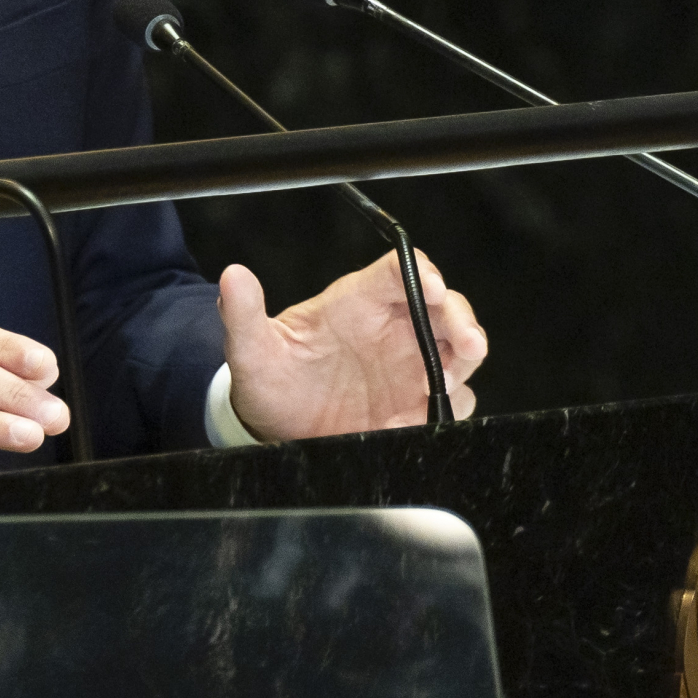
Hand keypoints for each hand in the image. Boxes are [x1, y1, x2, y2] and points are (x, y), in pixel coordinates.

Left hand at [222, 249, 487, 441]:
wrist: (273, 425)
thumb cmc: (269, 377)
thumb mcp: (251, 349)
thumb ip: (243, 314)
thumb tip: (232, 276)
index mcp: (358, 303)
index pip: (400, 272)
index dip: (424, 274)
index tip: (433, 288)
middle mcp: (392, 330)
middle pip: (447, 309)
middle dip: (463, 321)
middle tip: (466, 344)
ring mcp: (409, 369)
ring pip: (459, 355)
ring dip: (463, 366)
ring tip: (443, 383)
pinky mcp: (415, 407)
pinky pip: (450, 404)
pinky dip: (448, 410)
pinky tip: (423, 421)